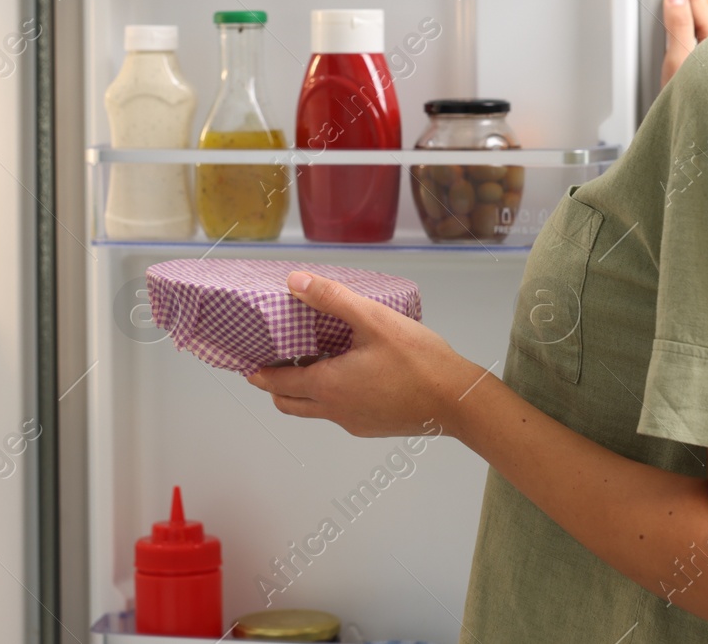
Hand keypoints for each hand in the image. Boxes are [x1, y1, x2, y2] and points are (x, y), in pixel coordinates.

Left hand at [245, 271, 485, 438]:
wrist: (458, 402)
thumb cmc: (417, 360)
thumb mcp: (373, 320)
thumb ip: (332, 298)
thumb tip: (295, 281)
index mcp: (328, 386)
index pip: (278, 383)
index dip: (260, 373)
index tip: (248, 364)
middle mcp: (335, 411)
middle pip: (290, 404)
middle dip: (277, 385)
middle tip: (276, 361)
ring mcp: (355, 423)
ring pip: (316, 410)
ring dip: (306, 390)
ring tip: (314, 360)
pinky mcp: (374, 426)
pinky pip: (342, 412)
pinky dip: (332, 395)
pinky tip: (352, 372)